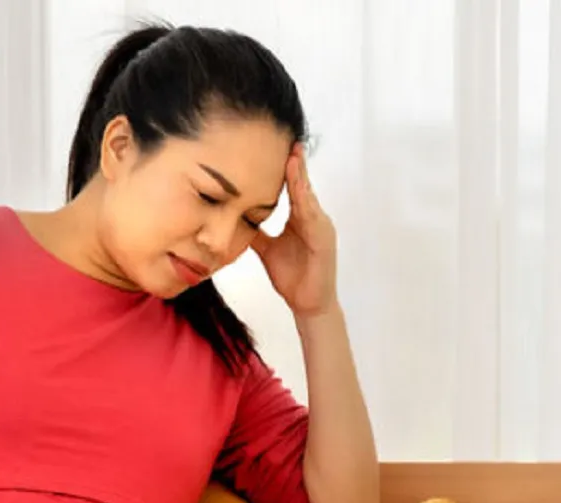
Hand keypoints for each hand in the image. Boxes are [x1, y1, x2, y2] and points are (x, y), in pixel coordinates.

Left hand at [251, 143, 338, 316]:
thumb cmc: (293, 277)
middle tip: (289, 139)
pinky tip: (299, 187)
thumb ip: (256, 233)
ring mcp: (320, 227)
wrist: (308, 304)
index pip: (291, 188)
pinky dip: (306, 200)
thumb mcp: (267, 250)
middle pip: (302, 185)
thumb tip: (236, 218)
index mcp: (300, 219)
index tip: (275, 147)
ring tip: (293, 155)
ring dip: (301, 176)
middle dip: (295, 163)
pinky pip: (313, 216)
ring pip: (308, 196)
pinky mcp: (324, 239)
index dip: (284, 169)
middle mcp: (312, 218)